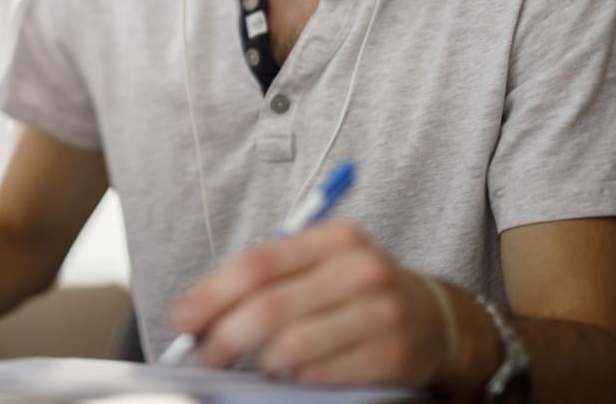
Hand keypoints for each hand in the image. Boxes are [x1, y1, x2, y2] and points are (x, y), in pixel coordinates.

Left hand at [169, 220, 451, 387]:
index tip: (182, 318)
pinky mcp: (392, 355)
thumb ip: (264, 279)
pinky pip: (319, 373)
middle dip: (224, 336)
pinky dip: (294, 377)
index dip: (212, 295)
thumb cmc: (354, 290)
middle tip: (203, 355)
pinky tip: (293, 371)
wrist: (433, 319)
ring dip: (260, 361)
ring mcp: (381, 313)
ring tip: (256, 362)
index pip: (258, 264)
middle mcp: (361, 269)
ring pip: (291, 346)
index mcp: (335, 238)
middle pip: (270, 307)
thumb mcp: (318, 266)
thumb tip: (197, 310)